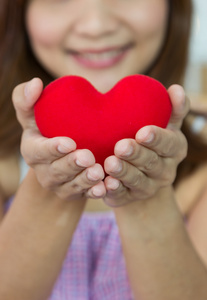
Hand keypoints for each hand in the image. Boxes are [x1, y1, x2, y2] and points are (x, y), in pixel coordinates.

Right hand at [12, 78, 105, 200]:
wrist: (59, 154)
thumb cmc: (47, 128)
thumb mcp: (33, 114)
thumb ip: (27, 98)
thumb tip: (36, 83)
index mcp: (33, 150)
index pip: (39, 151)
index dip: (52, 149)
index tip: (69, 143)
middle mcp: (44, 171)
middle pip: (57, 171)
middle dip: (72, 165)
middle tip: (88, 157)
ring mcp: (59, 184)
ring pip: (72, 185)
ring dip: (85, 180)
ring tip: (99, 173)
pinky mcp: (74, 192)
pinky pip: (84, 195)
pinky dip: (94, 192)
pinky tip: (104, 188)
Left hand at [103, 85, 189, 206]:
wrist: (140, 176)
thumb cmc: (151, 143)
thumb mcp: (165, 126)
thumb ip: (172, 110)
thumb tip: (176, 88)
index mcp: (174, 150)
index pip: (169, 144)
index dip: (157, 139)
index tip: (143, 132)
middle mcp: (164, 171)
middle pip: (151, 163)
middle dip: (137, 155)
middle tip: (121, 146)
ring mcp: (148, 187)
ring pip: (137, 181)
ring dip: (124, 172)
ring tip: (110, 163)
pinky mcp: (129, 198)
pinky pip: (122, 196)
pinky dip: (114, 191)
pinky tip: (106, 184)